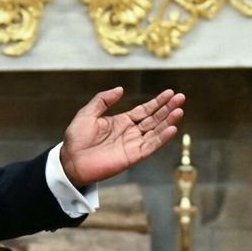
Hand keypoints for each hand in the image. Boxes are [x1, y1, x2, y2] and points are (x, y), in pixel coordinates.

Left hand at [60, 87, 185, 188]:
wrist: (70, 161)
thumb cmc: (76, 138)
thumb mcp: (88, 113)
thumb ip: (103, 100)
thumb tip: (120, 89)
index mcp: (122, 121)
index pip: (145, 110)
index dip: (157, 102)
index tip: (170, 93)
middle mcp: (130, 133)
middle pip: (154, 119)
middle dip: (168, 108)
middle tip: (181, 98)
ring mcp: (132, 145)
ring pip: (155, 132)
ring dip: (168, 121)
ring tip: (180, 111)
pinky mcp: (132, 157)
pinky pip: (150, 146)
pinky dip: (162, 138)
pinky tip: (172, 129)